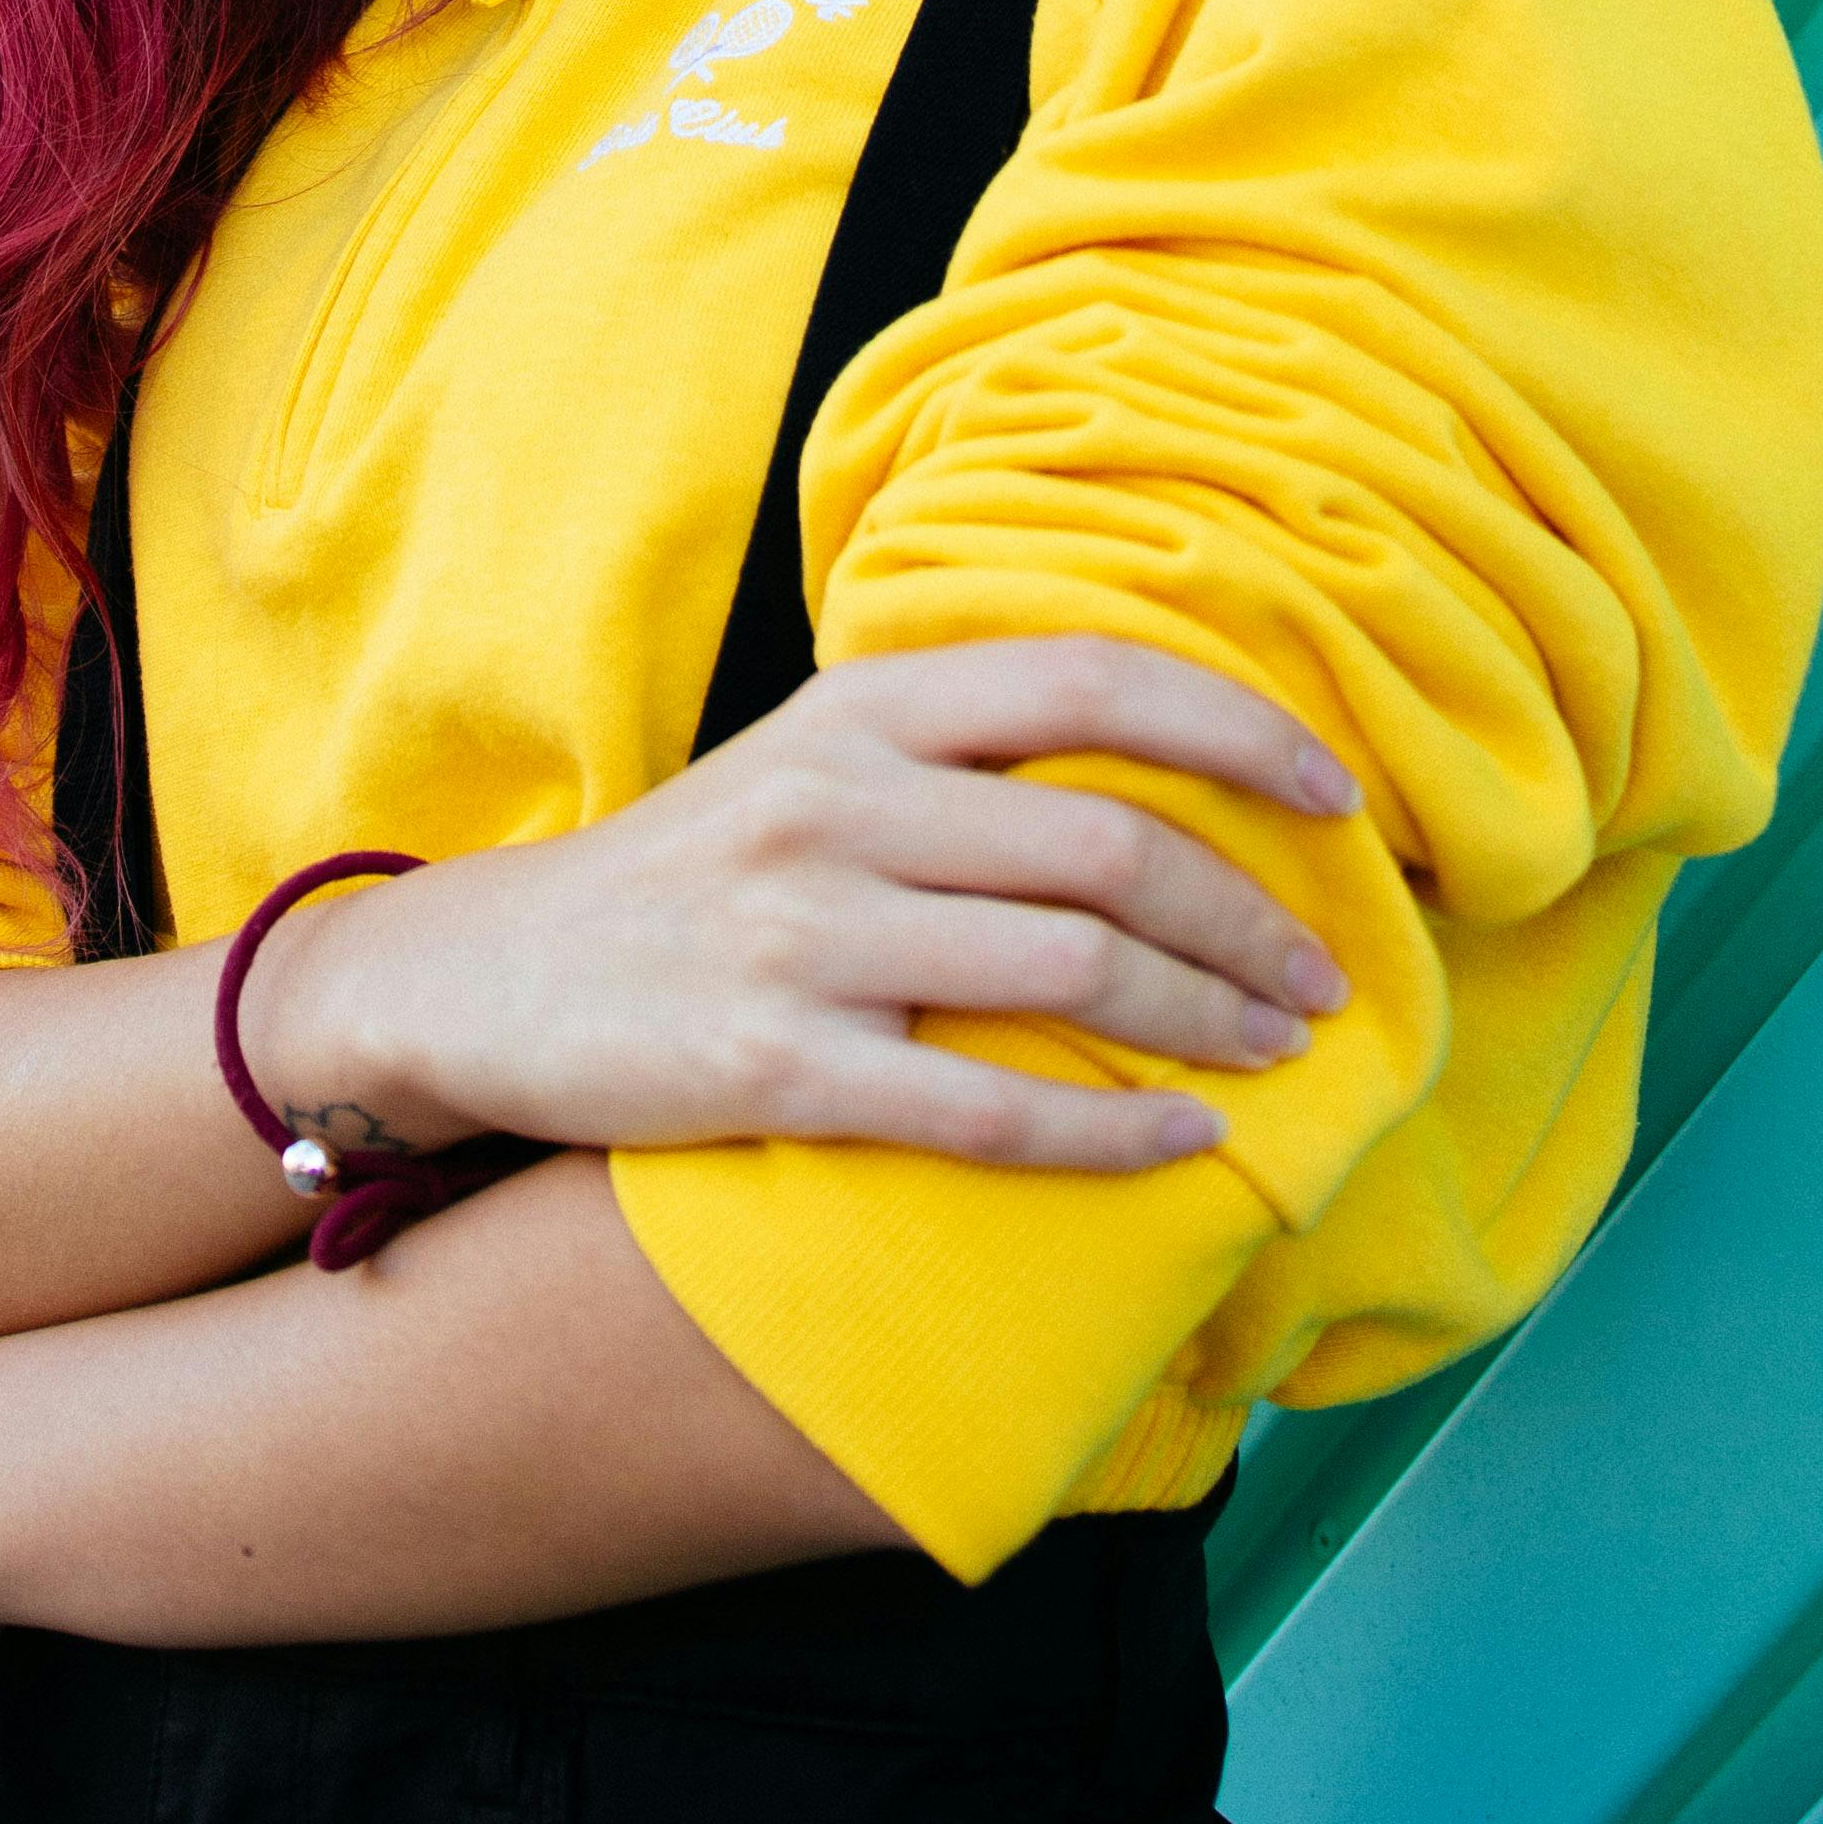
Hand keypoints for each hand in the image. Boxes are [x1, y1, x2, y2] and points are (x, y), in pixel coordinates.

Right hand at [258, 636, 1361, 1180]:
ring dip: (1208, 1022)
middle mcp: (839, 804)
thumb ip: (953, 753)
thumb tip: (1159, 775)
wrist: (486, 978)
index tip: (1336, 798)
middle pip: (1111, 845)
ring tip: (1276, 1054)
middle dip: (1250, 918)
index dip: (1238, 731)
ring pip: (1070, 974)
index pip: (1092, 682)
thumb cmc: (689, 875)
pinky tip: (1180, 1142)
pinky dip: (1110, 1131)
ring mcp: (803, 937)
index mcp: (862, 709)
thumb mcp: (809, 764)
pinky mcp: (772, 1069)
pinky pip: (986, 1110)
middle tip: (1323, 978)